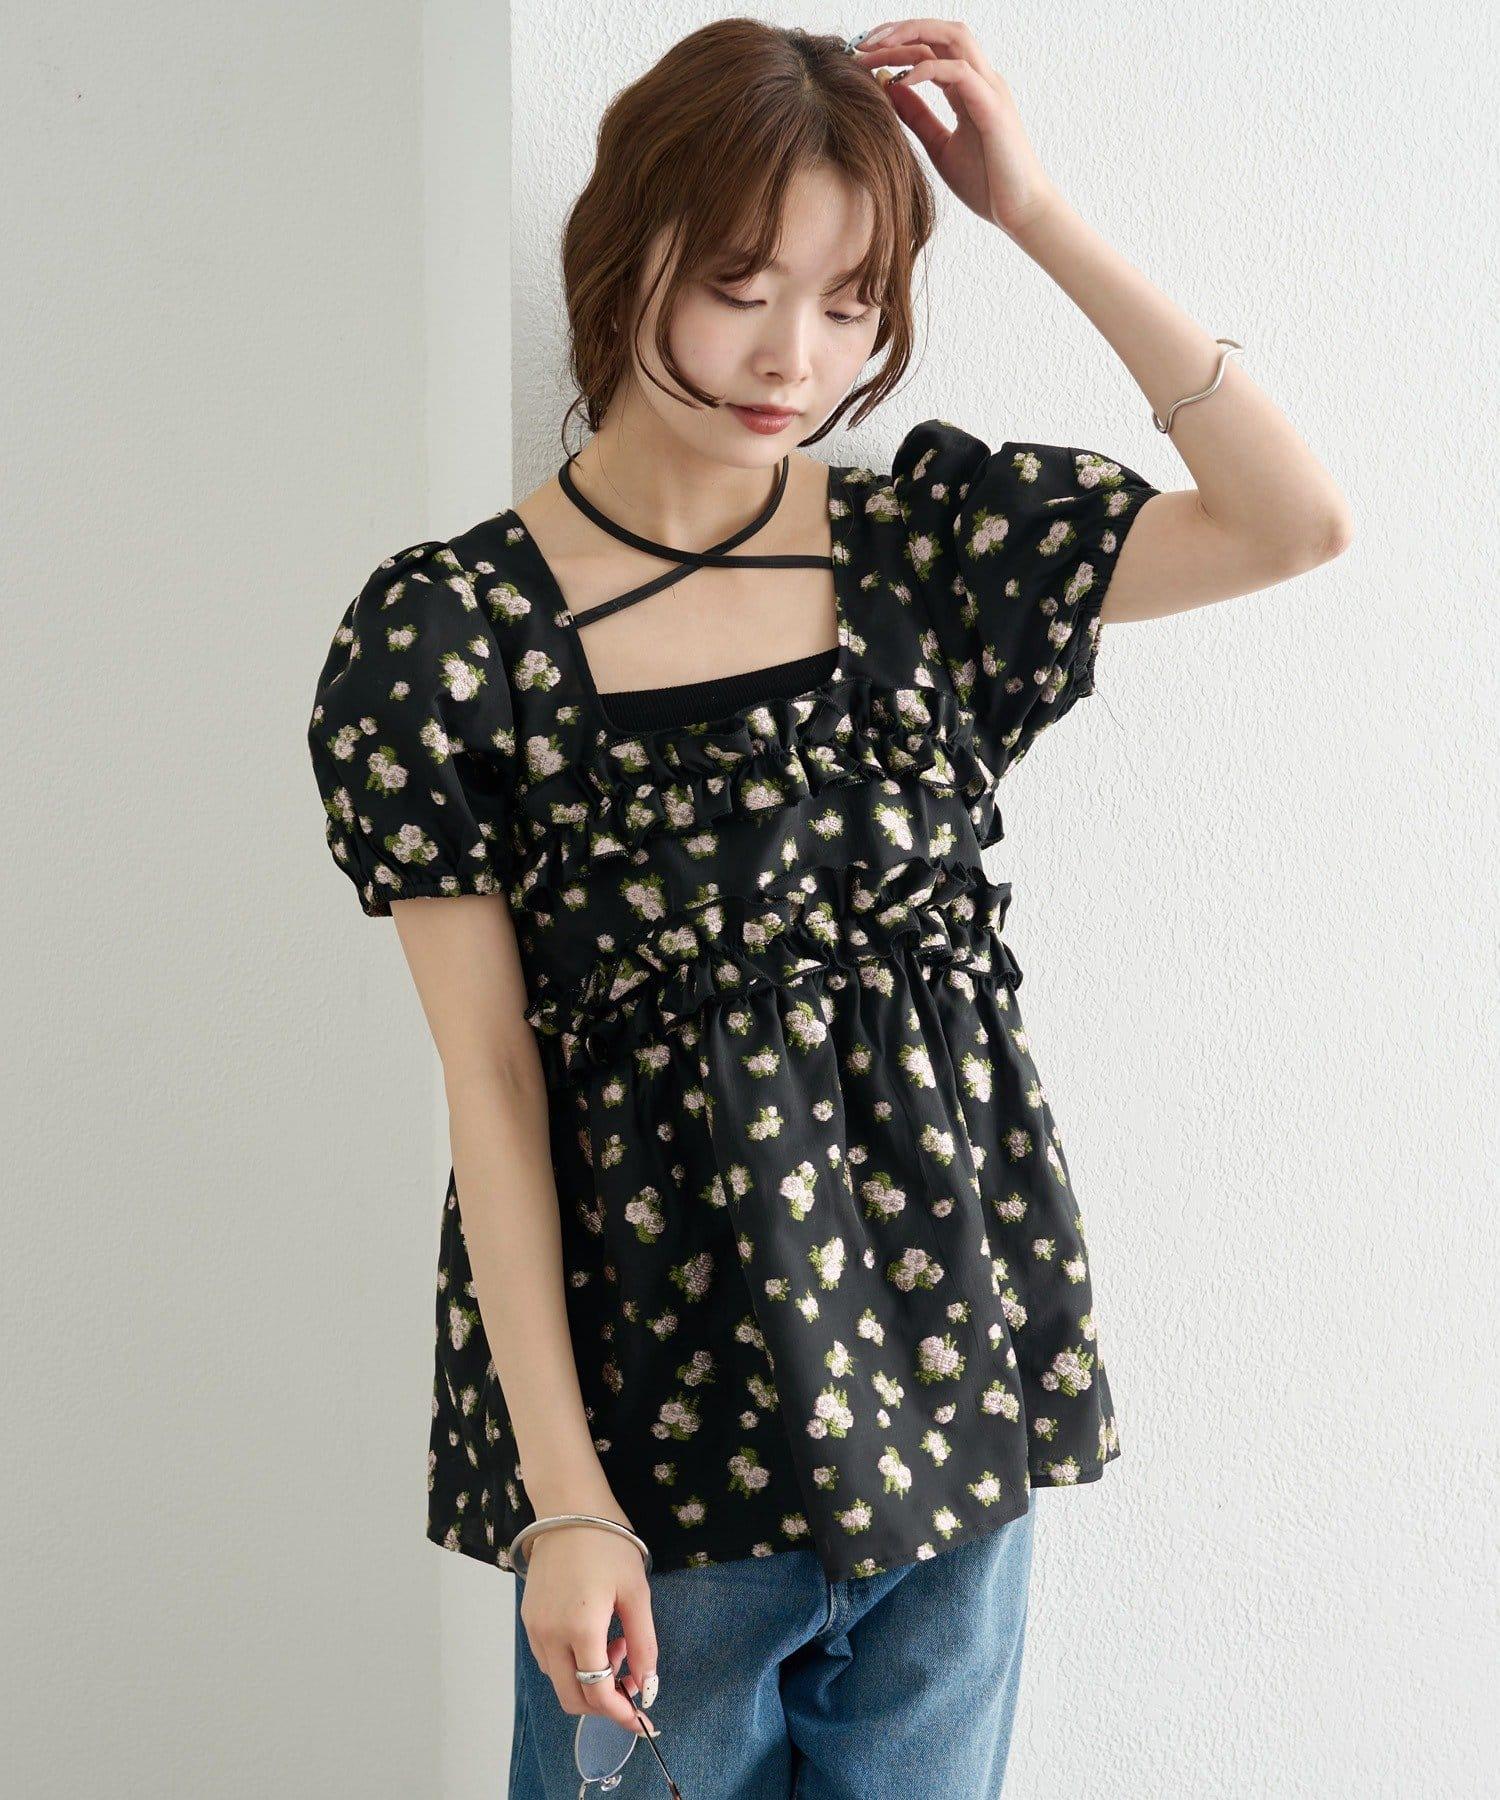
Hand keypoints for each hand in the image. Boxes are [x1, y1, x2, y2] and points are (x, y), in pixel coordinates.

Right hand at [518, 1519, 661, 1738]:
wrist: (569, 1507)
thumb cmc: (608, 1543)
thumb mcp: (636, 1591)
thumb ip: (643, 1643)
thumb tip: (646, 1686)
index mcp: (580, 1628)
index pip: (597, 1692)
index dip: (619, 1713)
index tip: (641, 1721)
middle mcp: (549, 1635)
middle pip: (571, 1697)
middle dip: (603, 1701)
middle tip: (630, 1675)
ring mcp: (534, 1627)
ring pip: (559, 1680)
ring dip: (588, 1678)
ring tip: (615, 1641)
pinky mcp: (528, 1618)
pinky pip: (549, 1659)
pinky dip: (572, 1662)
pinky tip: (593, 1633)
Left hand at [852, 19, 1063, 237]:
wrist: (1020, 212)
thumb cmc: (987, 184)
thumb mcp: (940, 147)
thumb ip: (917, 117)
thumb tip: (889, 87)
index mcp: (968, 87)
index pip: (932, 48)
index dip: (897, 45)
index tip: (863, 55)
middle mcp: (980, 79)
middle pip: (941, 31)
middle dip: (901, 29)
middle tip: (864, 43)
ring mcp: (989, 88)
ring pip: (953, 37)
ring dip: (913, 36)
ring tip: (878, 49)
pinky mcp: (992, 106)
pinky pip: (958, 71)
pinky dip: (927, 69)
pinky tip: (901, 80)